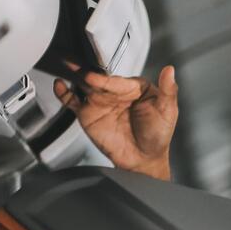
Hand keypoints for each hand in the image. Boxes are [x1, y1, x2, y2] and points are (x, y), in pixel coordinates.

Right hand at [52, 64, 177, 178]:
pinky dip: (64, 93)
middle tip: (82, 72)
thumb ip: (168, 90)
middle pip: (99, 80)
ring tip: (67, 68)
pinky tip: (59, 86)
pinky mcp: (88, 114)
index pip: (118, 81)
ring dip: (75, 76)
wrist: (144, 161)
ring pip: (84, 85)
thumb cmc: (157, 136)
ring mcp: (100, 102)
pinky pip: (73, 101)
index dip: (108, 81)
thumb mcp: (167, 112)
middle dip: (89, 75)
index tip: (97, 79)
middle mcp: (114, 91)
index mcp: (133, 86)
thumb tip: (170, 70)